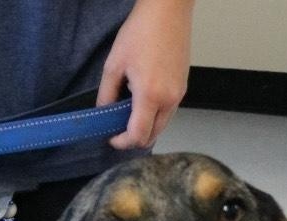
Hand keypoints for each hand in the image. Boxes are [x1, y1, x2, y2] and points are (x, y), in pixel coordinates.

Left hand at [97, 0, 192, 149]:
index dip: (121, 142)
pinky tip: (142, 100)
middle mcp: (169, 98)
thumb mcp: (114, 65)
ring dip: (145, 126)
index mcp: (150, 95)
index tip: (111, 137)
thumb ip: (106, 96)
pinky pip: (168, 111)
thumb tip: (103, 114)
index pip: (137, 136)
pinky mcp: (183, 86)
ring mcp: (179, 93)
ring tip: (129, 111)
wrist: (168, 9)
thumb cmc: (142, 30)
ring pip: (161, 126)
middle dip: (133, 137)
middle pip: (152, 136)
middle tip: (118, 128)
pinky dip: (155, 114)